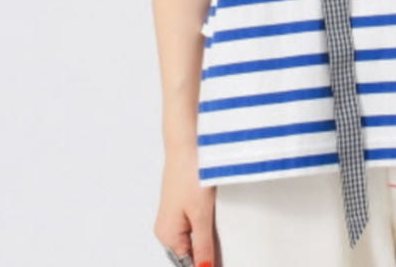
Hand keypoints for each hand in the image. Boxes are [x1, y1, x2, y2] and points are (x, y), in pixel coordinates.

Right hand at [154, 146, 216, 266]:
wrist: (187, 141)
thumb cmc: (189, 173)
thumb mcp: (201, 214)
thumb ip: (203, 245)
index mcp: (167, 235)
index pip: (187, 263)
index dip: (206, 264)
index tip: (225, 261)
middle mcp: (167, 227)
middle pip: (190, 252)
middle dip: (208, 252)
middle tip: (228, 247)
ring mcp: (175, 213)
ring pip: (194, 236)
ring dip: (209, 237)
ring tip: (221, 227)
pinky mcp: (183, 201)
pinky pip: (196, 221)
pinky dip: (207, 223)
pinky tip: (218, 215)